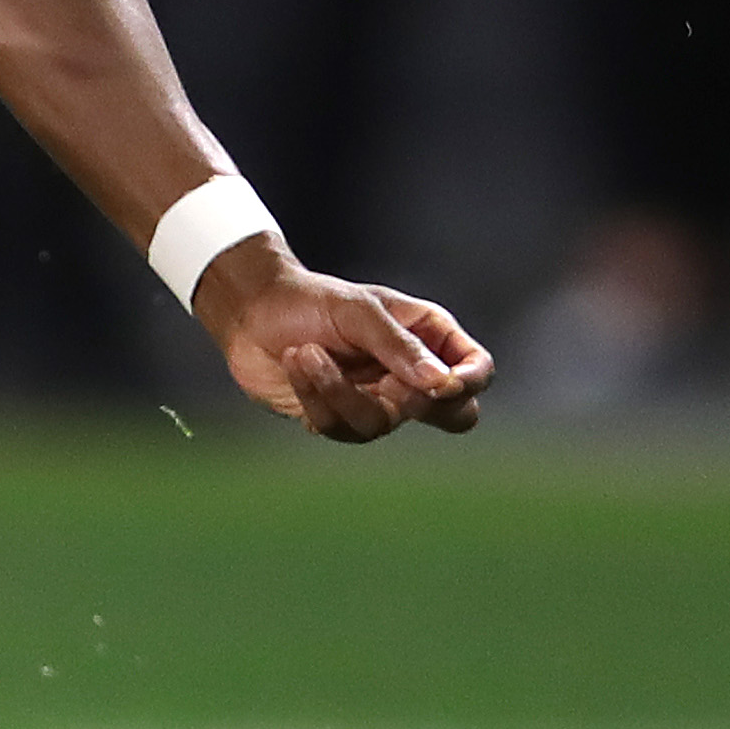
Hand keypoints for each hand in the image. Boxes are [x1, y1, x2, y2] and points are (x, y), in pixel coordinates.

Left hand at [191, 237, 489, 441]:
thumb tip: (441, 384)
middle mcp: (411, 374)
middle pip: (454, 416)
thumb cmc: (311, 300)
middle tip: (386, 384)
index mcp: (429, 337)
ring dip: (339, 392)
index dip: (469, 383)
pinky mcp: (340, 418)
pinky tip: (296, 363)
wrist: (252, 313)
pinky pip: (341, 428)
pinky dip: (316, 397)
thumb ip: (400, 347)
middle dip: (419, 406)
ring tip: (306, 353)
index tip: (440, 384)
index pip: (477, 371)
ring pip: (383, 424)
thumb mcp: (359, 311)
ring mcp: (378, 400)